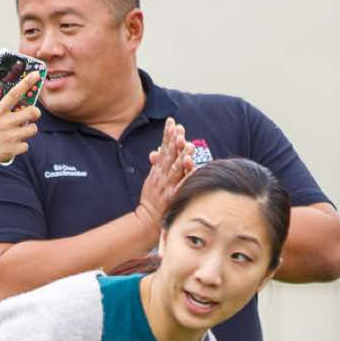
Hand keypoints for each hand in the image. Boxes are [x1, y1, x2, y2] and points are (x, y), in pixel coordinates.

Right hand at [0, 74, 41, 172]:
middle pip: (32, 112)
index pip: (15, 93)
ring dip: (29, 129)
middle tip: (31, 113)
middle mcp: (6, 123)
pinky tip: (13, 144)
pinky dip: (21, 145)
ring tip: (22, 130)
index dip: (27, 82)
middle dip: (35, 112)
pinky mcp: (11, 151)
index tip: (37, 75)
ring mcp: (10, 137)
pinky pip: (25, 146)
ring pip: (32, 130)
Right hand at [133, 118, 197, 235]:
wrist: (147, 219)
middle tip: (180, 127)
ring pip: (175, 168)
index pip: (164, 148)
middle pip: (169, 155)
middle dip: (174, 140)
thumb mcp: (151, 179)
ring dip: (181, 155)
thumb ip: (156, 165)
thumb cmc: (151, 199)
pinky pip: (181, 184)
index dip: (167, 135)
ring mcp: (168, 185)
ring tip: (188, 145)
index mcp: (158, 170)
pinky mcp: (173, 196)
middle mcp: (162, 175)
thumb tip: (157, 150)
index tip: (171, 121)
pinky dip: (186, 175)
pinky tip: (192, 167)